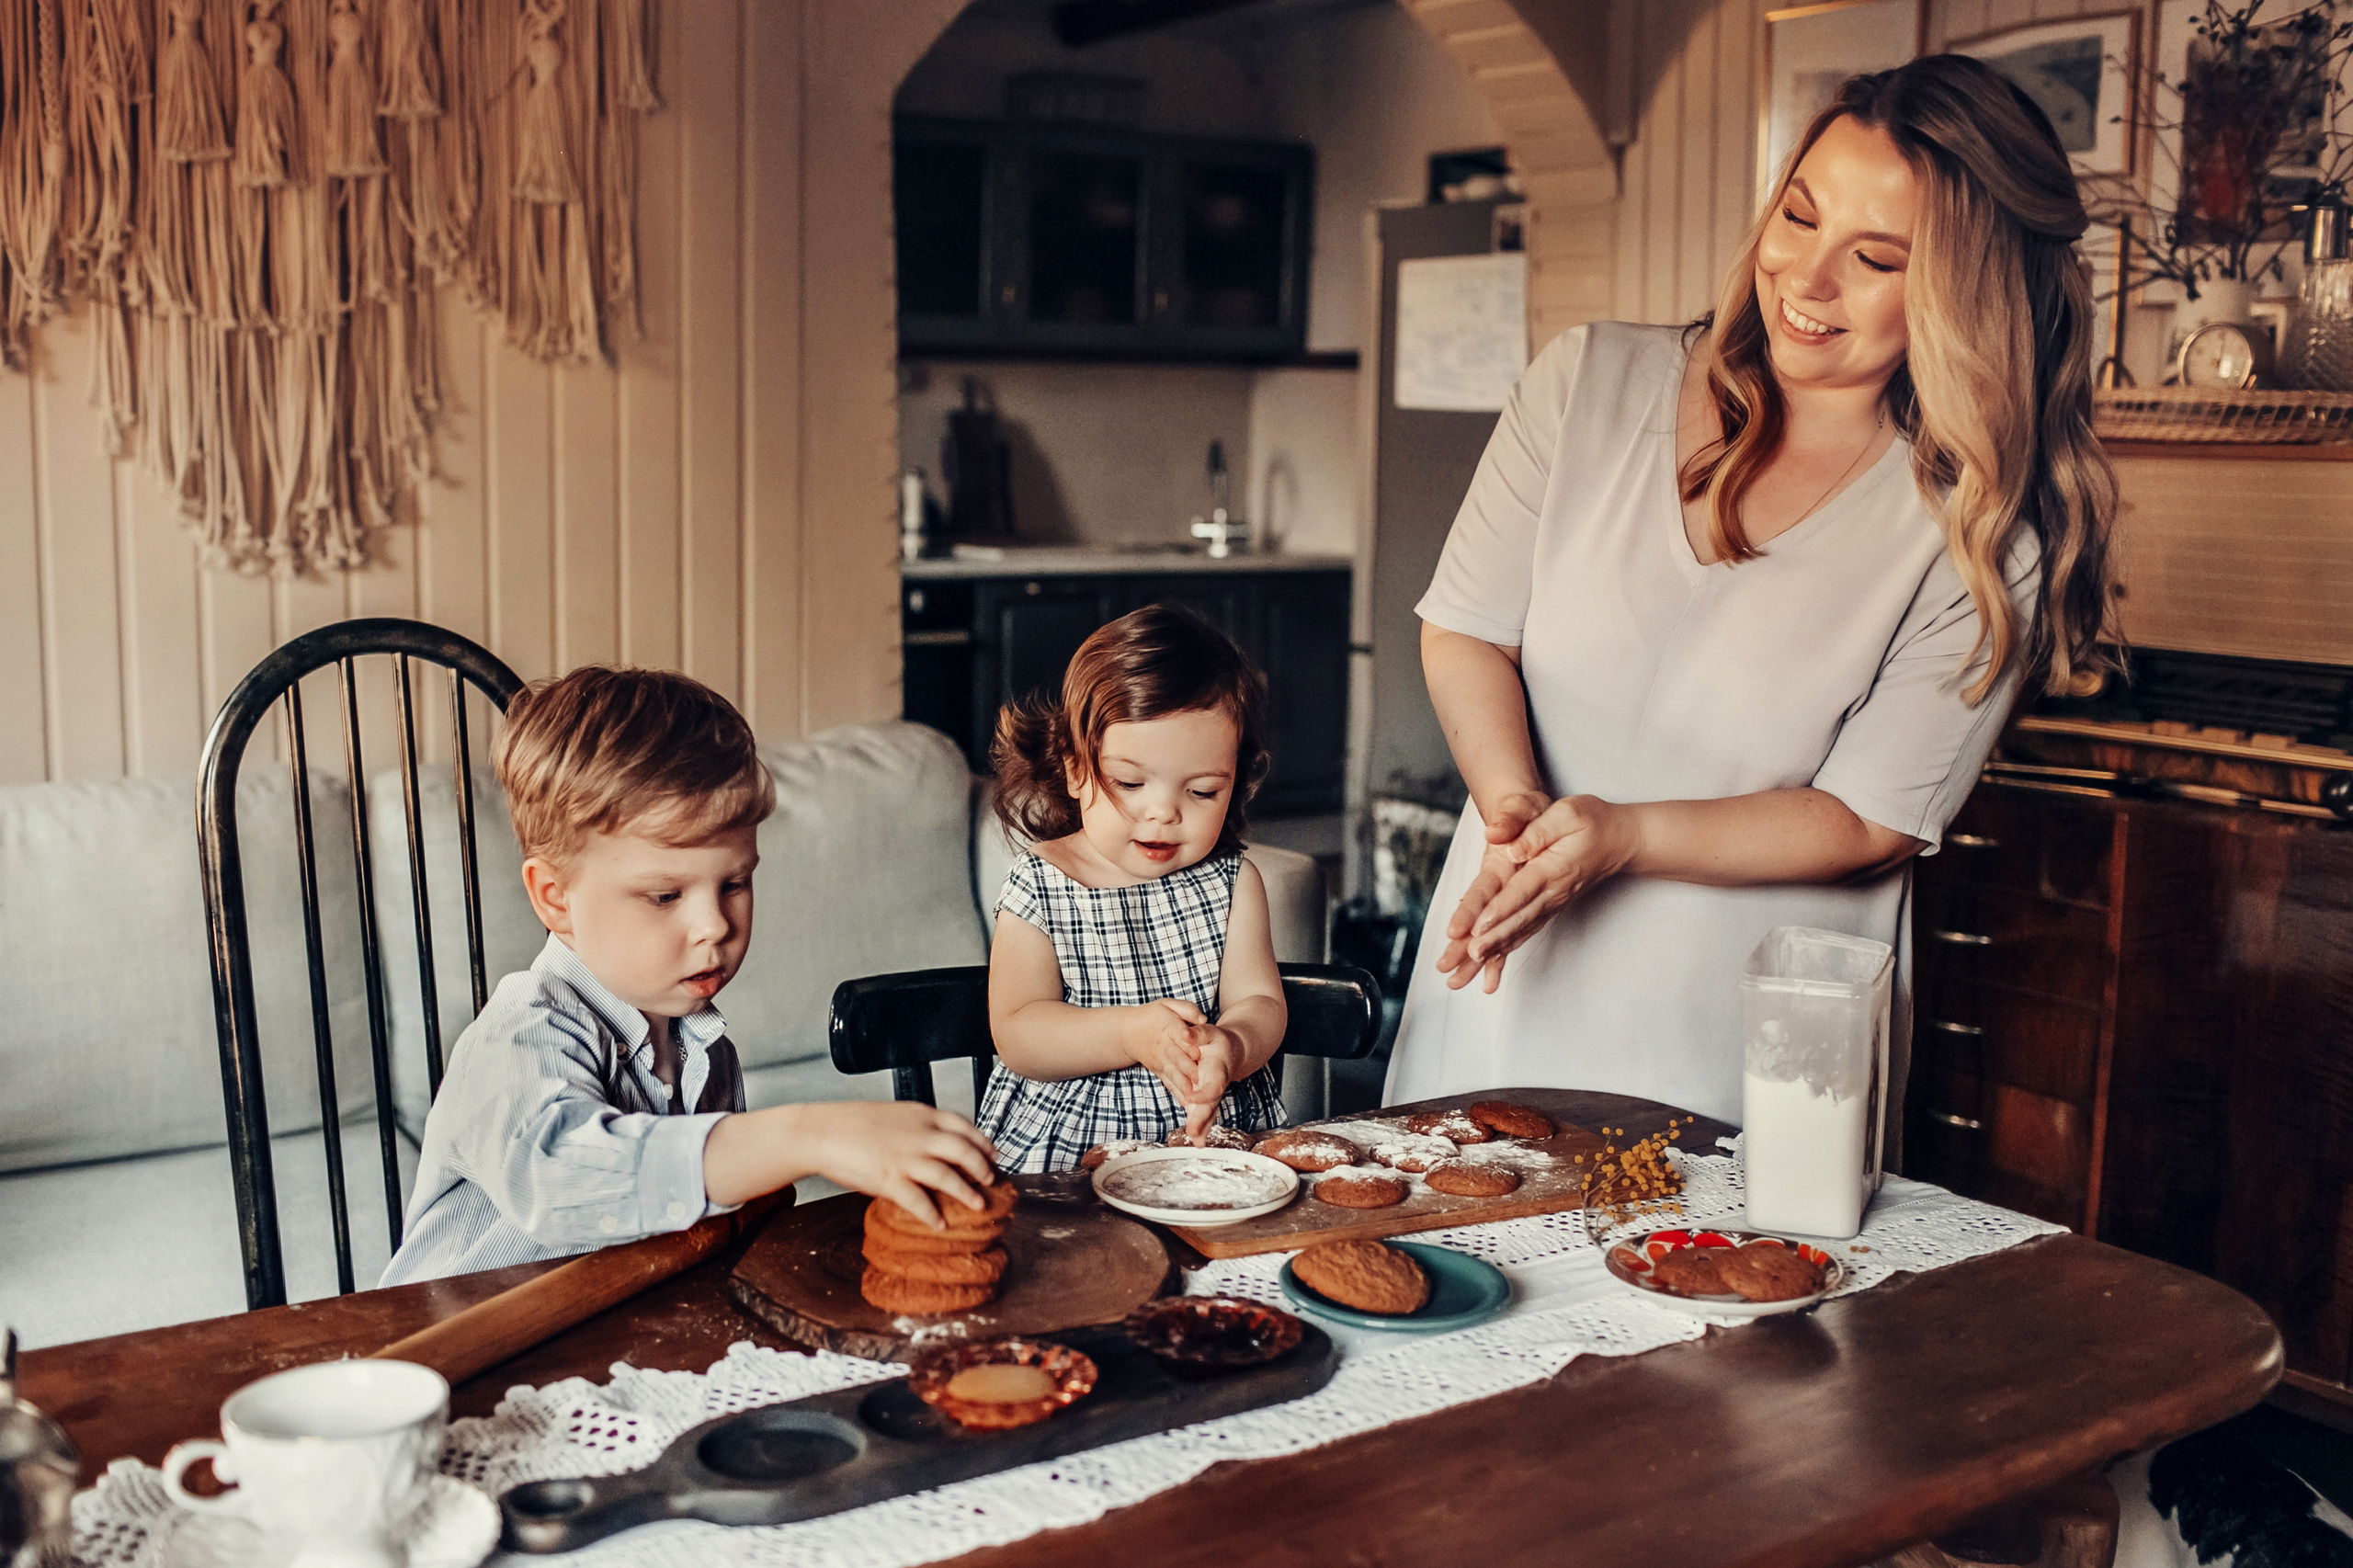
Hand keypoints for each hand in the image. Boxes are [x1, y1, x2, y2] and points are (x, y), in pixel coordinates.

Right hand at [791, 1100, 999, 1229]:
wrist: (820, 1131)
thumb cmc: (852, 1123)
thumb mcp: (894, 1114)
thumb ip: (917, 1125)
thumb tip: (936, 1139)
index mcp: (921, 1115)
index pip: (964, 1126)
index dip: (983, 1141)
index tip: (994, 1153)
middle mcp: (919, 1135)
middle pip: (964, 1150)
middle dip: (982, 1167)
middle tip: (991, 1180)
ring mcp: (905, 1157)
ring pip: (948, 1176)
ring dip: (967, 1193)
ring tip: (978, 1205)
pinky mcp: (889, 1178)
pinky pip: (917, 1201)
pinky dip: (932, 1215)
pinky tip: (939, 1225)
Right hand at [1127, 998, 1209, 1103]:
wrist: (1127, 1032)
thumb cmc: (1153, 1016)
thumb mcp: (1167, 1005)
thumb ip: (1187, 1009)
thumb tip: (1202, 1018)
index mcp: (1168, 1026)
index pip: (1178, 1033)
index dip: (1187, 1042)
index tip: (1197, 1052)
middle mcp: (1164, 1045)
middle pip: (1176, 1055)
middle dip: (1187, 1067)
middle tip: (1199, 1078)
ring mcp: (1160, 1060)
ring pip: (1172, 1072)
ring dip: (1181, 1083)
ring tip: (1191, 1095)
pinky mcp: (1159, 1070)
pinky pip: (1169, 1081)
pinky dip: (1177, 1092)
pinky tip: (1186, 1103)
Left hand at [1179, 1029, 1240, 1139]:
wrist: (1232, 1051)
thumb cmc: (1216, 1042)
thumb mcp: (1209, 1033)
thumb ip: (1197, 1034)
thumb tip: (1184, 1033)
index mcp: (1217, 1071)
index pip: (1211, 1085)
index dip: (1203, 1093)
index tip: (1191, 1099)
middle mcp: (1215, 1086)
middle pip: (1210, 1105)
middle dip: (1201, 1119)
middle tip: (1193, 1133)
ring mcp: (1211, 1095)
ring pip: (1208, 1113)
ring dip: (1202, 1127)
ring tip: (1197, 1141)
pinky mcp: (1206, 1100)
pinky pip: (1205, 1115)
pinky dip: (1201, 1127)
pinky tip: (1198, 1140)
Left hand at [1434, 794, 1635, 992]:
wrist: (1620, 840)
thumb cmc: (1592, 821)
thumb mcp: (1567, 814)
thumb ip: (1537, 831)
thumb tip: (1511, 849)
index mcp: (1552, 867)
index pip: (1521, 891)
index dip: (1499, 909)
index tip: (1478, 926)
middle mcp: (1553, 891)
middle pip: (1519, 918)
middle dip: (1494, 937)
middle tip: (1470, 954)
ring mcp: (1554, 902)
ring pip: (1523, 928)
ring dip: (1499, 946)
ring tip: (1475, 961)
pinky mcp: (1553, 905)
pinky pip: (1529, 928)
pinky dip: (1511, 944)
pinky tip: (1494, 955)